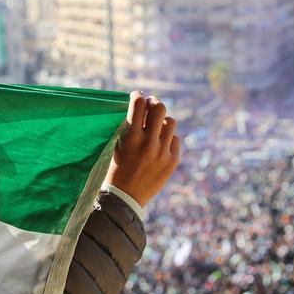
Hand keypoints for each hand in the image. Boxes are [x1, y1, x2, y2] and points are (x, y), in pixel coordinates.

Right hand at [105, 92, 181, 206]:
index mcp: (132, 138)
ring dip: (162, 122)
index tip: (137, 96)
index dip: (138, 96)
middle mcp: (149, 143)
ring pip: (170, 122)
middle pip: (159, 108)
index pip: (138, 104)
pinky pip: (175, 140)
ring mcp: (163, 153)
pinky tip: (160, 146)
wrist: (126, 197)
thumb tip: (140, 107)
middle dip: (154, 103)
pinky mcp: (173, 161)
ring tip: (156, 128)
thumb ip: (130, 127)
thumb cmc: (118, 169)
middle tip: (151, 105)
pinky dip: (168, 140)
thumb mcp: (119, 146)